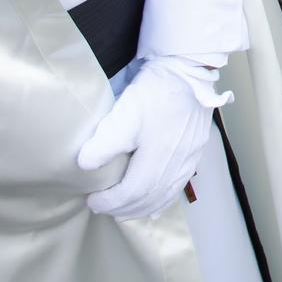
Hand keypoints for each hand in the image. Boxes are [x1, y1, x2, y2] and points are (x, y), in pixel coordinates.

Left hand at [76, 57, 227, 220]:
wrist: (189, 70)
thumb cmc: (157, 90)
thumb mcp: (126, 111)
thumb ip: (105, 141)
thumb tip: (85, 165)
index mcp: (160, 155)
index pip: (133, 191)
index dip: (111, 201)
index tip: (91, 200)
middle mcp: (178, 162)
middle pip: (150, 197)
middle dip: (124, 208)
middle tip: (102, 208)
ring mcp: (190, 158)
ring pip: (166, 194)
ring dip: (143, 208)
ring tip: (124, 212)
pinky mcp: (196, 151)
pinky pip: (179, 186)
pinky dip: (163, 200)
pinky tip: (155, 207)